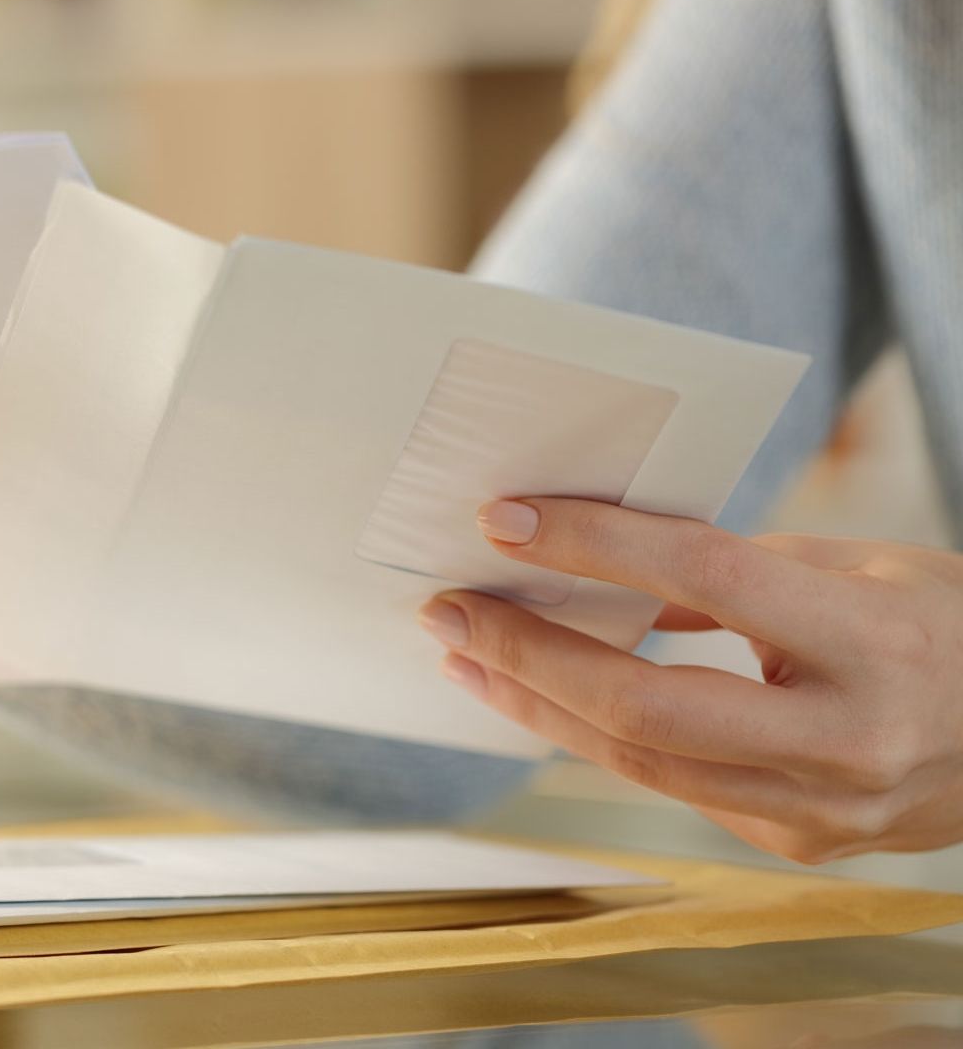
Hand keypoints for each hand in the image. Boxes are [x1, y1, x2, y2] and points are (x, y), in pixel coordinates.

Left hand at [416, 497, 962, 861]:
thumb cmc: (950, 628)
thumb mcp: (864, 565)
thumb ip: (735, 570)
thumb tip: (603, 568)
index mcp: (877, 643)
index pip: (706, 577)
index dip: (596, 544)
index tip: (506, 519)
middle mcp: (850, 741)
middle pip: (647, 705)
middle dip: (527, 654)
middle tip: (450, 610)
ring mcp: (824, 810)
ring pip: (642, 762)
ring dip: (537, 705)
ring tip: (468, 654)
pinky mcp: (800, 844)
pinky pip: (675, 787)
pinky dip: (600, 737)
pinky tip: (545, 697)